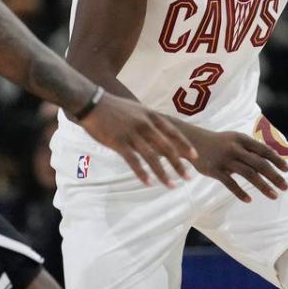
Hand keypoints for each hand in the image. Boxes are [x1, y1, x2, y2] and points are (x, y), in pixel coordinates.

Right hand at [78, 94, 196, 187]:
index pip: (173, 132)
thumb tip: (161, 131)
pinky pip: (133, 161)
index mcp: (150, 116)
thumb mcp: (137, 109)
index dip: (185, 145)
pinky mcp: (119, 142)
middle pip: (166, 147)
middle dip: (179, 163)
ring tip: (171, 185)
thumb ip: (149, 120)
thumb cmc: (114, 107)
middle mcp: (144, 125)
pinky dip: (142, 173)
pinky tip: (149, 183)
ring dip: (163, 173)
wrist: (93, 103)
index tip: (194, 157)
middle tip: (188, 177)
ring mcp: (132, 134)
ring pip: (152, 157)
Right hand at [178, 123, 287, 202]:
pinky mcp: (214, 170)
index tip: (287, 170)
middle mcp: (235, 148)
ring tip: (274, 196)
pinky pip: (230, 183)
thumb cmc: (219, 143)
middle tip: (285, 187)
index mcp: (242, 139)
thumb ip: (250, 149)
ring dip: (263, 186)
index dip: (277, 160)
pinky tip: (249, 200)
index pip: (264, 150)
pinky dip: (240, 192)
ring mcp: (224, 159)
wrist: (192, 142)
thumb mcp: (235, 140)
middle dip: (275, 176)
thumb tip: (272, 158)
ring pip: (248, 174)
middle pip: (259, 164)